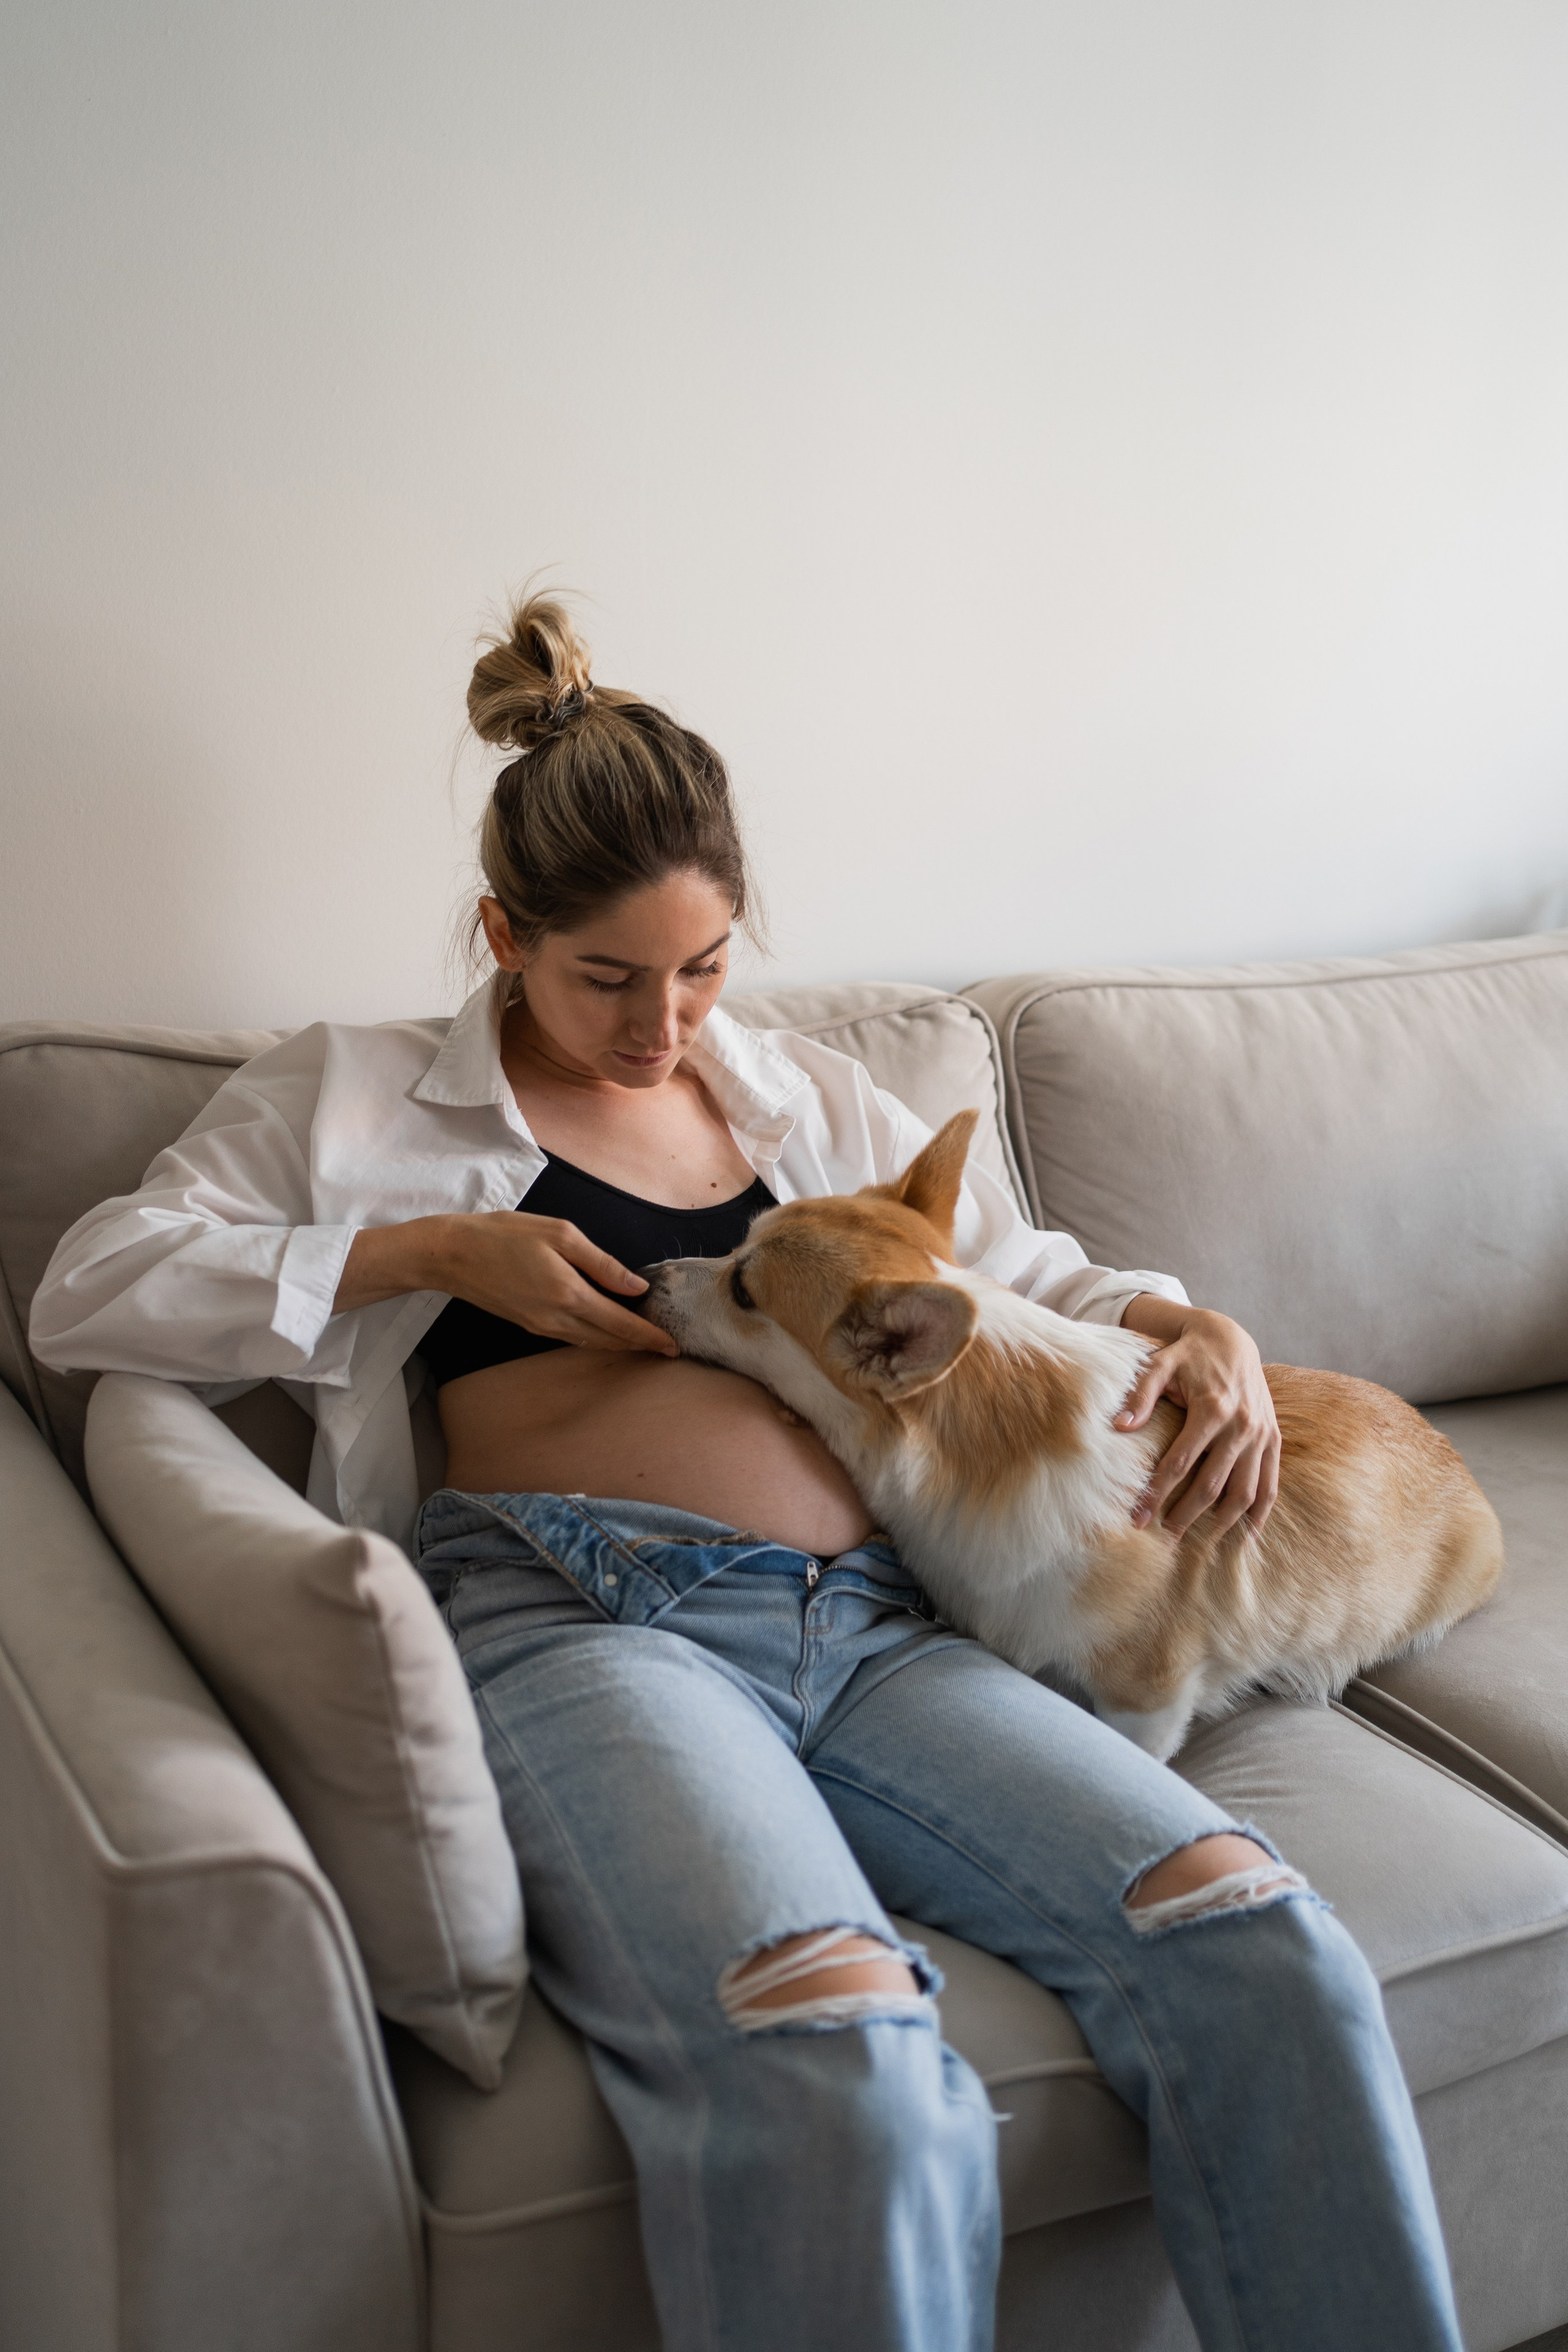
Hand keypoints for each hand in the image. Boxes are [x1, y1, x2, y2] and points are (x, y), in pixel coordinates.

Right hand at [335, 1212, 678, 1355]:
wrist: (452, 1254)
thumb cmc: (504, 1235)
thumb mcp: (560, 1234)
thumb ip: (601, 1263)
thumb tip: (636, 1287)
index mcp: (568, 1294)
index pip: (620, 1325)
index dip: (649, 1337)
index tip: (673, 1346)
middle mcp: (557, 1319)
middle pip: (609, 1341)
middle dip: (639, 1346)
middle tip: (668, 1348)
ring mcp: (541, 1326)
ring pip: (591, 1343)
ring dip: (619, 1345)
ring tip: (644, 1342)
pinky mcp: (529, 1325)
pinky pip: (572, 1338)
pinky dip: (596, 1338)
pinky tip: (607, 1329)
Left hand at [1114, 1302, 1278, 1538]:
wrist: (1231, 1339)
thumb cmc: (1188, 1354)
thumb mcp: (1160, 1363)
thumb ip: (1140, 1395)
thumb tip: (1120, 1427)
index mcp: (1212, 1409)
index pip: (1179, 1463)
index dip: (1156, 1493)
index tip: (1137, 1517)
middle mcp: (1241, 1426)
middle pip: (1211, 1485)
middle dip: (1185, 1516)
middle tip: (1162, 1537)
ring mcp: (1261, 1435)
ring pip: (1244, 1492)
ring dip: (1221, 1523)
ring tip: (1198, 1541)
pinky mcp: (1273, 1438)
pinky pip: (1271, 1483)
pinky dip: (1261, 1512)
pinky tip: (1247, 1534)